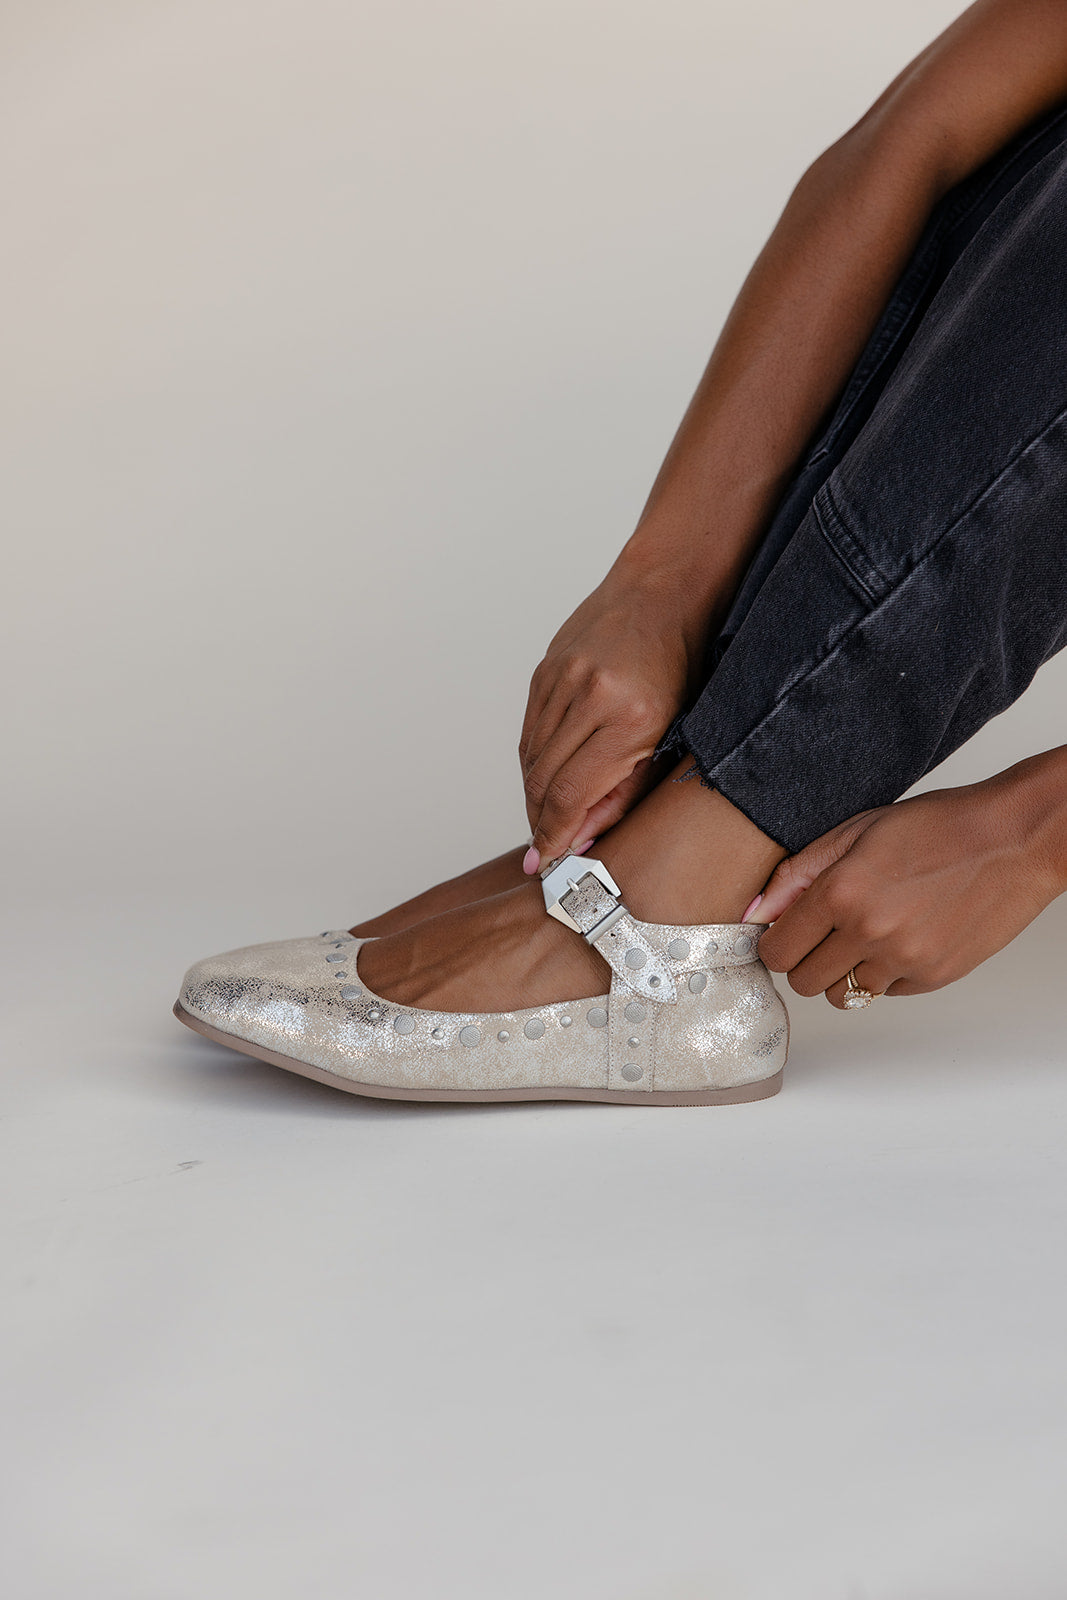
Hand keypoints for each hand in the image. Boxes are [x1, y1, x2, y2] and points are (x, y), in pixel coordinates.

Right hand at [519, 571, 707, 864]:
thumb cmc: (683, 666)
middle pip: (544, 778)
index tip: (543, 862)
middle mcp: (590, 694)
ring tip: (544, 821)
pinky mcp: (545, 669)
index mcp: (631, 716)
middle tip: (542, 851)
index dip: (553, 834)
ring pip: (530, 756)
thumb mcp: (671, 738)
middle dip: (540, 822)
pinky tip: (544, 780)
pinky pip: (529, 730)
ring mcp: (561, 678)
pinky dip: (533, 762)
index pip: (572, 792)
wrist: (663, 592)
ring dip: (533, 795)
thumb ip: (625, 793)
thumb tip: (579, 840)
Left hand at [753, 773, 1065, 1008]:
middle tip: (823, 934)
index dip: (775, 942)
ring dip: (844, 972)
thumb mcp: (855, 831)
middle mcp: (869, 931)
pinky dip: (883, 973)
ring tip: (866, 934)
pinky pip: (884, 993)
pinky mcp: (933, 977)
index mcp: (841, 891)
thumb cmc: (937, 826)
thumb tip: (755, 912)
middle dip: (805, 960)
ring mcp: (903, 959)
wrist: (1012, 840)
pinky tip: (901, 936)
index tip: (784, 934)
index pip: (776, 950)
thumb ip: (797, 874)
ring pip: (843, 996)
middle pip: (803, 982)